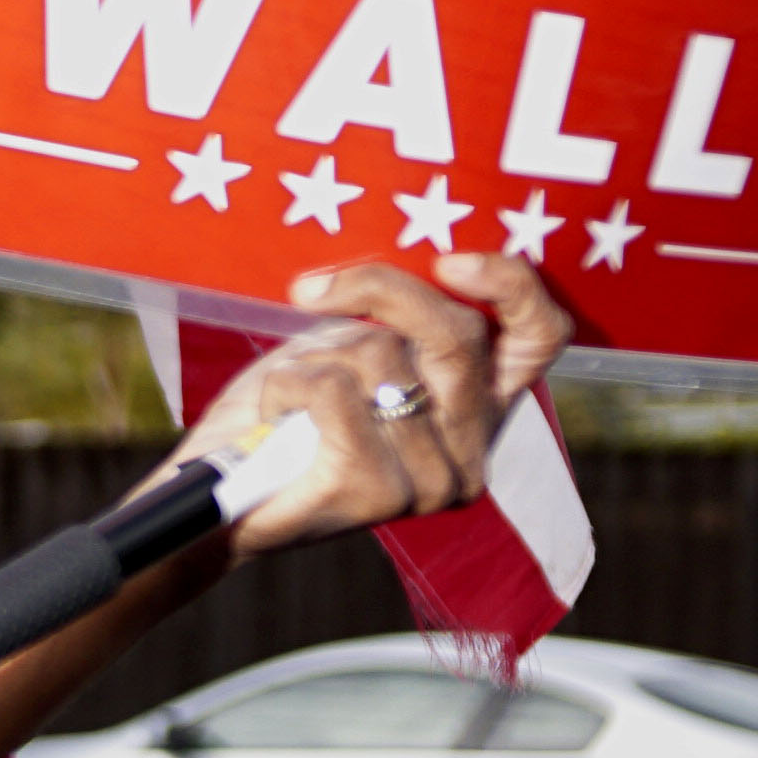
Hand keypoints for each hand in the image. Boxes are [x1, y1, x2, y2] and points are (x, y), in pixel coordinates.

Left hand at [162, 254, 574, 557]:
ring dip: (316, 357)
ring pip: (386, 356)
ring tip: (288, 393)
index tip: (451, 260)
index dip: (510, 286)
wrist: (220, 497)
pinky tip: (275, 414)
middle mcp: (471, 452)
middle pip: (457, 335)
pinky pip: (337, 391)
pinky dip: (290, 384)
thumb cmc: (284, 416)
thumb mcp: (348, 349)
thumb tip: (414, 261)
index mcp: (479, 410)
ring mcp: (433, 480)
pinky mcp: (381, 493)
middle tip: (313, 290)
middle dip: (381, 292)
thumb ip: (395, 319)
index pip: (537, 338)